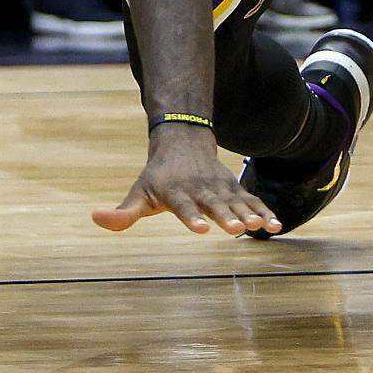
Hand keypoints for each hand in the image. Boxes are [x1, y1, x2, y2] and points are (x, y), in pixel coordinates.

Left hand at [91, 127, 279, 235]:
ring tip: (264, 228)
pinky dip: (264, 211)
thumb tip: (95, 218)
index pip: (184, 207)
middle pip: (214, 205)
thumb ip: (122, 213)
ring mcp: (220, 188)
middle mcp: (200, 189)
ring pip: (237, 203)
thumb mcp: (138, 192)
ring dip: (251, 215)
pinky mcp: (234, 189)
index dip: (191, 218)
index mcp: (176, 192)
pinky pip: (251, 201)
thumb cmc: (157, 176)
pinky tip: (276, 226)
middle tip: (236, 230)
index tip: (200, 230)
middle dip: (225, 217)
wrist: (183, 142)